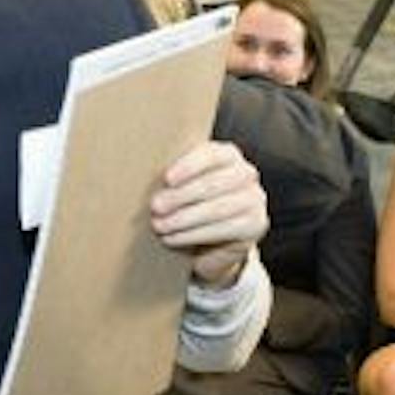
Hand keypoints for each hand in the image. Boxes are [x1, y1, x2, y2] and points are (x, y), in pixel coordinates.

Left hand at [151, 141, 265, 288]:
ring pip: (217, 209)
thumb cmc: (191, 203)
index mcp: (227, 155)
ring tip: (160, 226)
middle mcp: (246, 173)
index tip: (167, 179)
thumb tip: (140, 175)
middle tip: (156, 207)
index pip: (212, 155)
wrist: (214, 239)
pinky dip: (194, 235)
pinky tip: (173, 238)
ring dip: (184, 219)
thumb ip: (173, 175)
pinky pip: (224, 230)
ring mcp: (254, 199)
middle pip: (213, 184)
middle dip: (181, 197)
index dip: (189, 166)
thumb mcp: (184, 184)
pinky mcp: (255, 225)